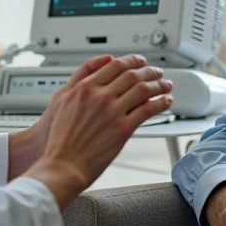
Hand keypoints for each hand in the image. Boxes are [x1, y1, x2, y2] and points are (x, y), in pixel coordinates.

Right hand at [23, 54, 172, 208]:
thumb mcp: (62, 99)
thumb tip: (103, 62)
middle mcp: (100, 96)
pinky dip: (160, 104)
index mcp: (85, 87)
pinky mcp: (123, 129)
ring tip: (166, 86)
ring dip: (159, 85)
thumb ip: (81, 77)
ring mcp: (113, 112)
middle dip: (149, 71)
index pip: (115, 65)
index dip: (132, 61)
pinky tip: (165, 102)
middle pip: (132, 75)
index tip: (140, 62)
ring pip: (143, 90)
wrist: (63, 164)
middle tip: (157, 72)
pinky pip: (147, 110)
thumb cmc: (60, 137)